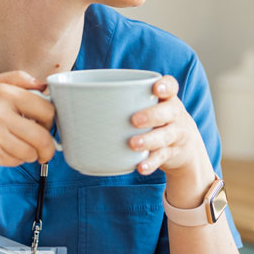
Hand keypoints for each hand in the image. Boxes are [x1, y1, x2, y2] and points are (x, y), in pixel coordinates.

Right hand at [0, 71, 56, 174]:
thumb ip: (17, 79)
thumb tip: (44, 84)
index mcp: (3, 91)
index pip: (46, 109)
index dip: (50, 122)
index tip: (45, 127)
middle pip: (42, 135)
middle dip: (46, 146)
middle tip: (42, 150)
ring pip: (30, 151)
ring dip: (27, 155)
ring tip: (13, 148)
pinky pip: (16, 160)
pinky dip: (13, 160)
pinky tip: (0, 152)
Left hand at [128, 76, 213, 196]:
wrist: (184, 146)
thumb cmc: (154, 119)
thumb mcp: (148, 106)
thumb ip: (120, 102)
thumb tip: (69, 103)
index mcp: (166, 98)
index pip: (171, 86)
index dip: (165, 86)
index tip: (156, 88)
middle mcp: (174, 114)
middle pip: (169, 112)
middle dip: (152, 115)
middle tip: (134, 120)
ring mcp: (175, 134)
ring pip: (166, 135)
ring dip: (149, 140)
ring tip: (132, 144)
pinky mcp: (171, 153)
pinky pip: (161, 158)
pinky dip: (150, 163)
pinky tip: (140, 167)